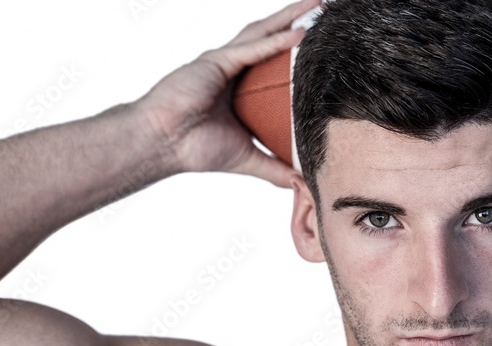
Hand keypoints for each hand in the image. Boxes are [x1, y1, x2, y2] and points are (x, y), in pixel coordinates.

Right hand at [134, 0, 320, 186]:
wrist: (163, 144)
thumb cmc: (194, 148)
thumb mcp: (247, 158)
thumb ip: (275, 167)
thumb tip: (302, 182)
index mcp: (241, 86)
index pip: (276, 61)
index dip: (299, 48)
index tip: (326, 41)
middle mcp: (234, 67)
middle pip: (274, 37)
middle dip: (299, 20)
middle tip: (327, 8)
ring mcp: (225, 61)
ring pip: (264, 32)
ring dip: (291, 17)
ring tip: (317, 5)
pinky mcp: (216, 61)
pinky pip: (251, 49)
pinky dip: (276, 41)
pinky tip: (299, 33)